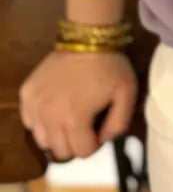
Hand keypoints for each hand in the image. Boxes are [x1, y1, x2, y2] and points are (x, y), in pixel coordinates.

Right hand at [19, 50, 137, 161]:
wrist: (87, 38)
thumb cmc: (109, 66)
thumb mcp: (127, 95)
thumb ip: (118, 125)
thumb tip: (104, 140)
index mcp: (75, 119)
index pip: (82, 152)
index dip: (94, 143)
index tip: (98, 129)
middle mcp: (50, 117)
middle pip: (61, 151)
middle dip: (76, 142)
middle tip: (85, 124)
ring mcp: (35, 105)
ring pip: (43, 140)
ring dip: (57, 135)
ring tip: (70, 116)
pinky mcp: (27, 94)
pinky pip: (30, 122)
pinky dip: (41, 122)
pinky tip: (55, 108)